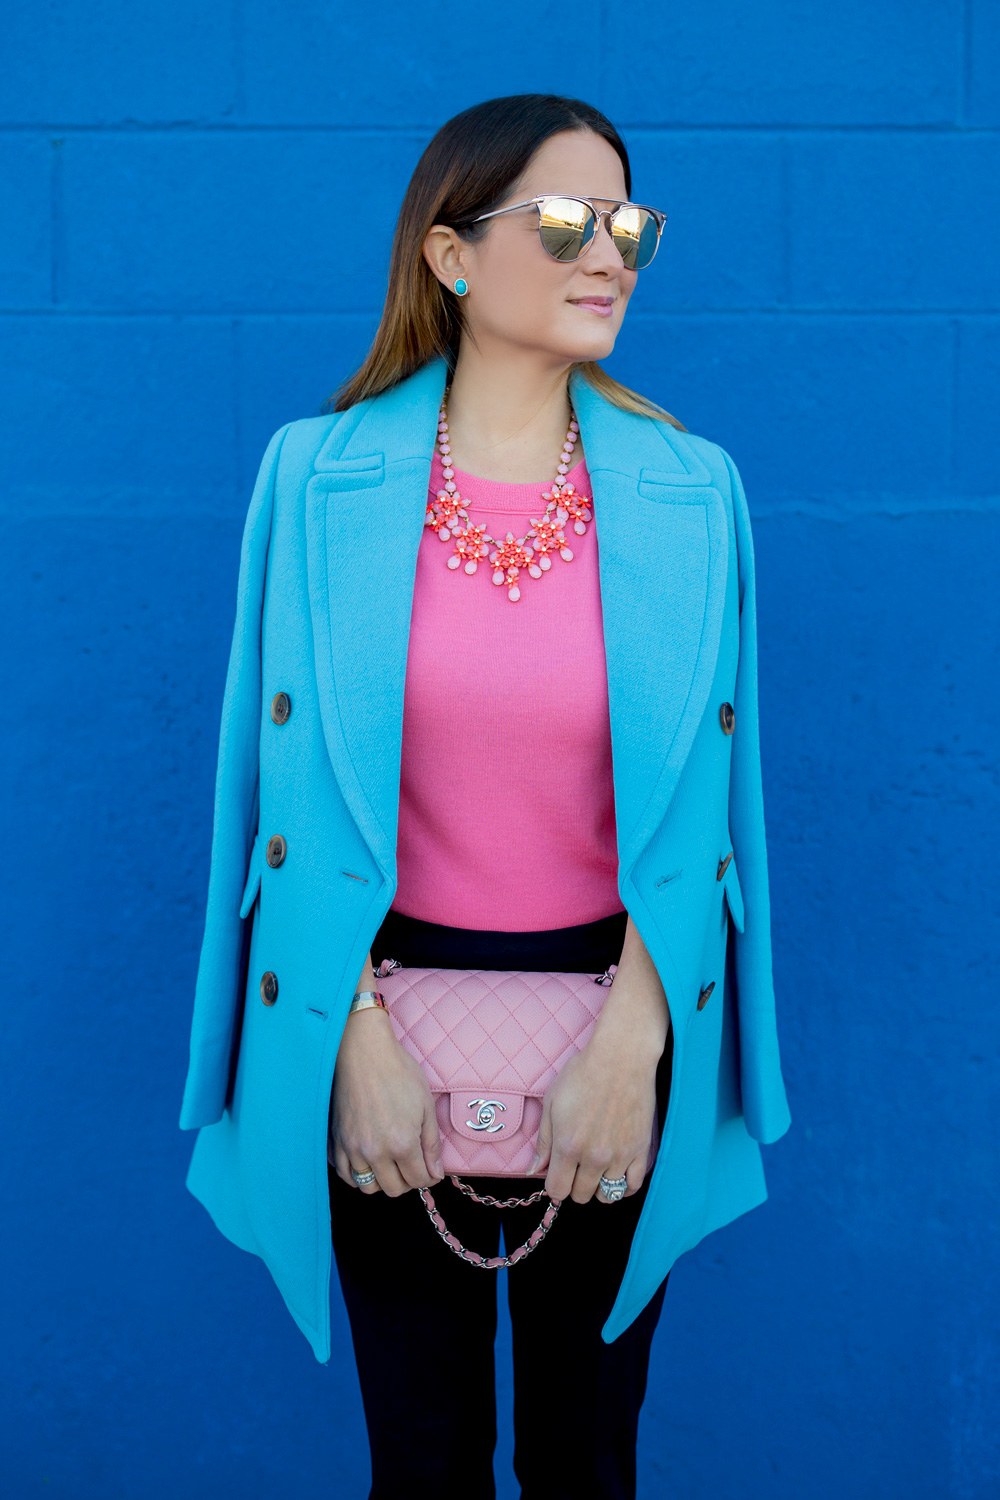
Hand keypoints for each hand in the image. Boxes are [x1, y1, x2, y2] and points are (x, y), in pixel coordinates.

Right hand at [329, 958, 443, 1196]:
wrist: (364, 1052)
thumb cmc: (398, 1073)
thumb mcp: (425, 1105)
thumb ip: (432, 1144)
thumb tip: (436, 1173)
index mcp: (402, 1143)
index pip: (419, 1180)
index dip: (429, 1177)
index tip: (430, 1169)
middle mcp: (375, 1152)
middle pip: (394, 1189)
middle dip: (408, 1181)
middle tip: (413, 1165)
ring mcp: (353, 1148)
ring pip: (368, 1187)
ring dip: (383, 1181)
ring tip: (391, 1164)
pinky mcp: (337, 1141)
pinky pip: (346, 1175)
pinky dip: (358, 1175)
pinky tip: (369, 1162)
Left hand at [528, 1027, 658, 1203]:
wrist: (620, 1058)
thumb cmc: (583, 1074)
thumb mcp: (552, 1103)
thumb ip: (543, 1141)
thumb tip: (534, 1169)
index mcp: (568, 1146)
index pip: (558, 1190)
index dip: (554, 1185)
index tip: (557, 1175)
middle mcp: (594, 1157)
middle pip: (581, 1195)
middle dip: (574, 1186)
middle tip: (576, 1168)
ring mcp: (620, 1155)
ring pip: (607, 1194)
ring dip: (598, 1186)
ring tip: (595, 1170)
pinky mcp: (640, 1150)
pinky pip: (633, 1186)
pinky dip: (623, 1187)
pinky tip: (616, 1176)